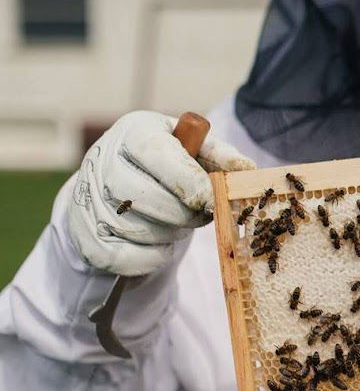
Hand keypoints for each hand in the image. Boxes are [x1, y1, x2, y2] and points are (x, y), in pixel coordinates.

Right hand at [67, 111, 254, 275]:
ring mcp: (87, 195)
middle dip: (181, 215)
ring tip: (174, 226)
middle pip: (144, 196)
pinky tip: (158, 247)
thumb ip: (221, 159)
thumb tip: (246, 170)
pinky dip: (145, 259)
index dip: (192, 184)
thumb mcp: (197, 152)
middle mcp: (103, 158)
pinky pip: (116, 256)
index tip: (212, 202)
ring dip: (165, 236)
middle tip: (197, 217)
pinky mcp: (81, 231)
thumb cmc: (169, 167)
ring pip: (132, 228)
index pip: (160, 155)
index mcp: (136, 131)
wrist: (119, 188)